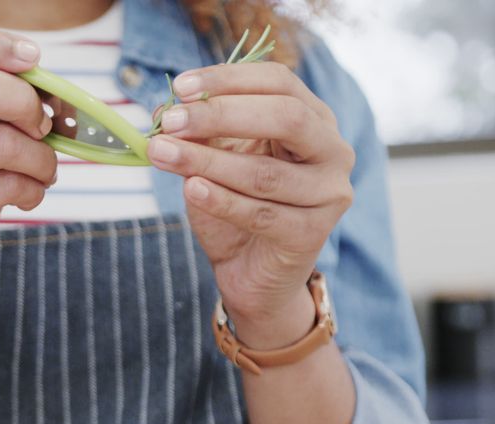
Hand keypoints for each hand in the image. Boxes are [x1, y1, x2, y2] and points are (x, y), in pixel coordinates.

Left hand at [146, 62, 354, 347]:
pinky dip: (221, 200)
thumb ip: (203, 132)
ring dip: (207, 161)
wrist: (252, 273)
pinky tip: (191, 188)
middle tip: (171, 121)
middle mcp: (332, 151)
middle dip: (221, 115)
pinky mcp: (312, 234)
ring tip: (162, 153)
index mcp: (314, 118)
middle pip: (286, 118)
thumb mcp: (218, 157)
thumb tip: (164, 111)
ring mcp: (329, 194)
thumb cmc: (237, 205)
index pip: (279, 82)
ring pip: (265, 172)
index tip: (180, 87)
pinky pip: (261, 214)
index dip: (229, 80)